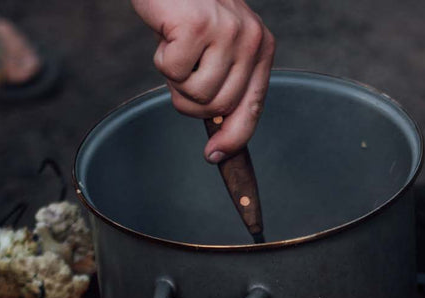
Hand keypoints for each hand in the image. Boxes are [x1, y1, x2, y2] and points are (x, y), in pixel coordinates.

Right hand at [131, 0, 274, 160]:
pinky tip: (167, 35)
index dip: (234, 138)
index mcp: (262, 48)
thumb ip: (226, 83)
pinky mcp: (198, 26)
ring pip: (197, 93)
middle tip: (181, 72)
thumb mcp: (220, 46)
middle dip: (191, 101)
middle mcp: (251, 39)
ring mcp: (227, 32)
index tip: (214, 156)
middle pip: (219, 107)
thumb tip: (220, 137)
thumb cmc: (190, 12)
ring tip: (176, 49)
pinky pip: (174, 72)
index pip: (253, 107)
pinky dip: (161, 59)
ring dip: (175, 80)